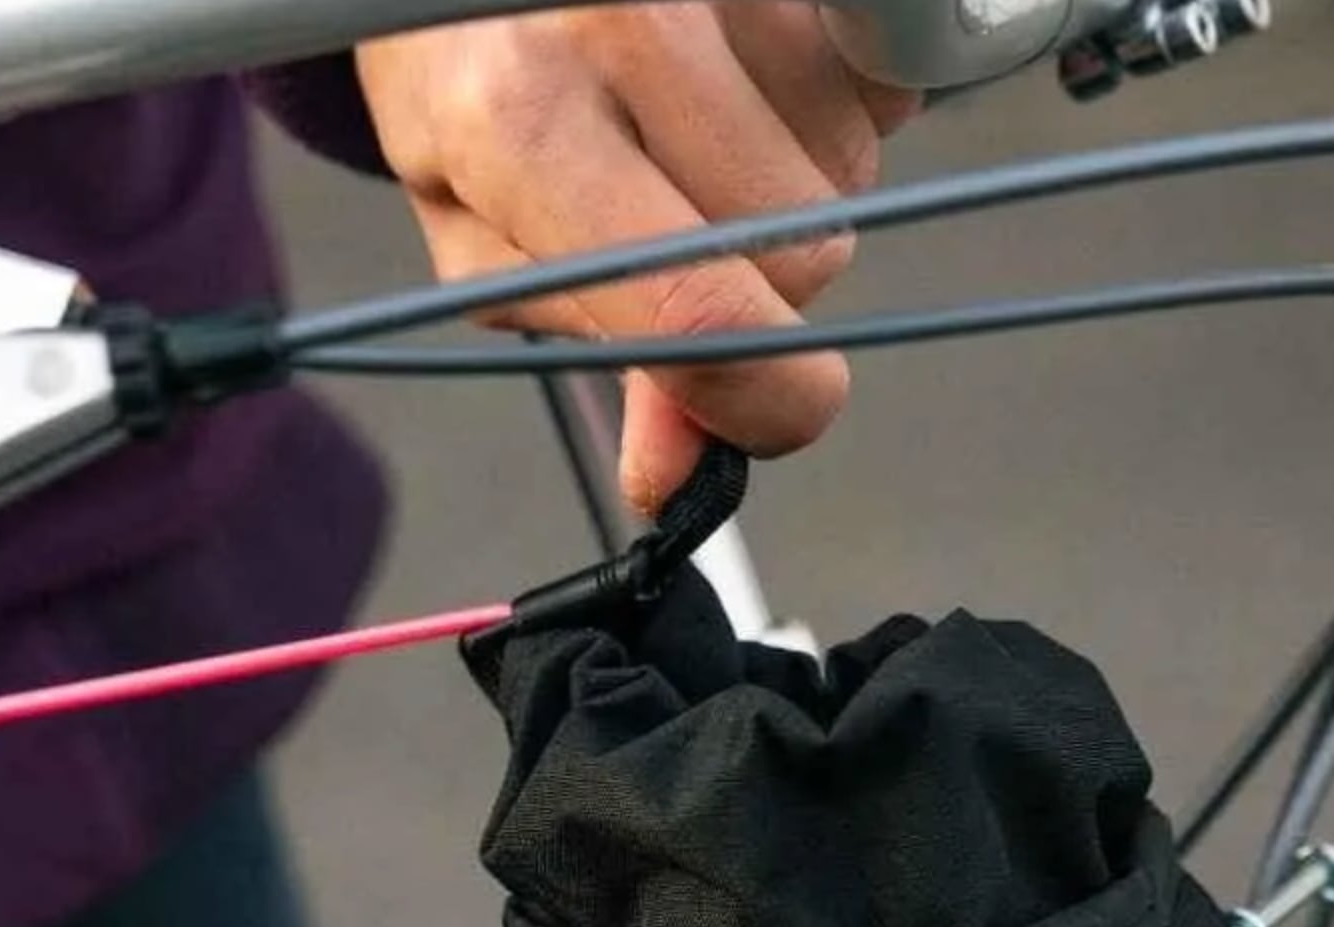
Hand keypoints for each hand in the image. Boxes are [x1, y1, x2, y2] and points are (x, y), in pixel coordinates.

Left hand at [357, 5, 916, 513]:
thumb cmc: (461, 92)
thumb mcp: (488, 243)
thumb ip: (598, 349)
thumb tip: (676, 474)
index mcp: (519, 124)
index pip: (701, 305)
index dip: (768, 397)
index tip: (783, 411)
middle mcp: (616, 20)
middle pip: (801, 248)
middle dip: (763, 273)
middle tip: (682, 219)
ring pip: (851, 161)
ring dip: (800, 175)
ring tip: (698, 127)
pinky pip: (872, 70)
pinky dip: (830, 93)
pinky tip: (744, 74)